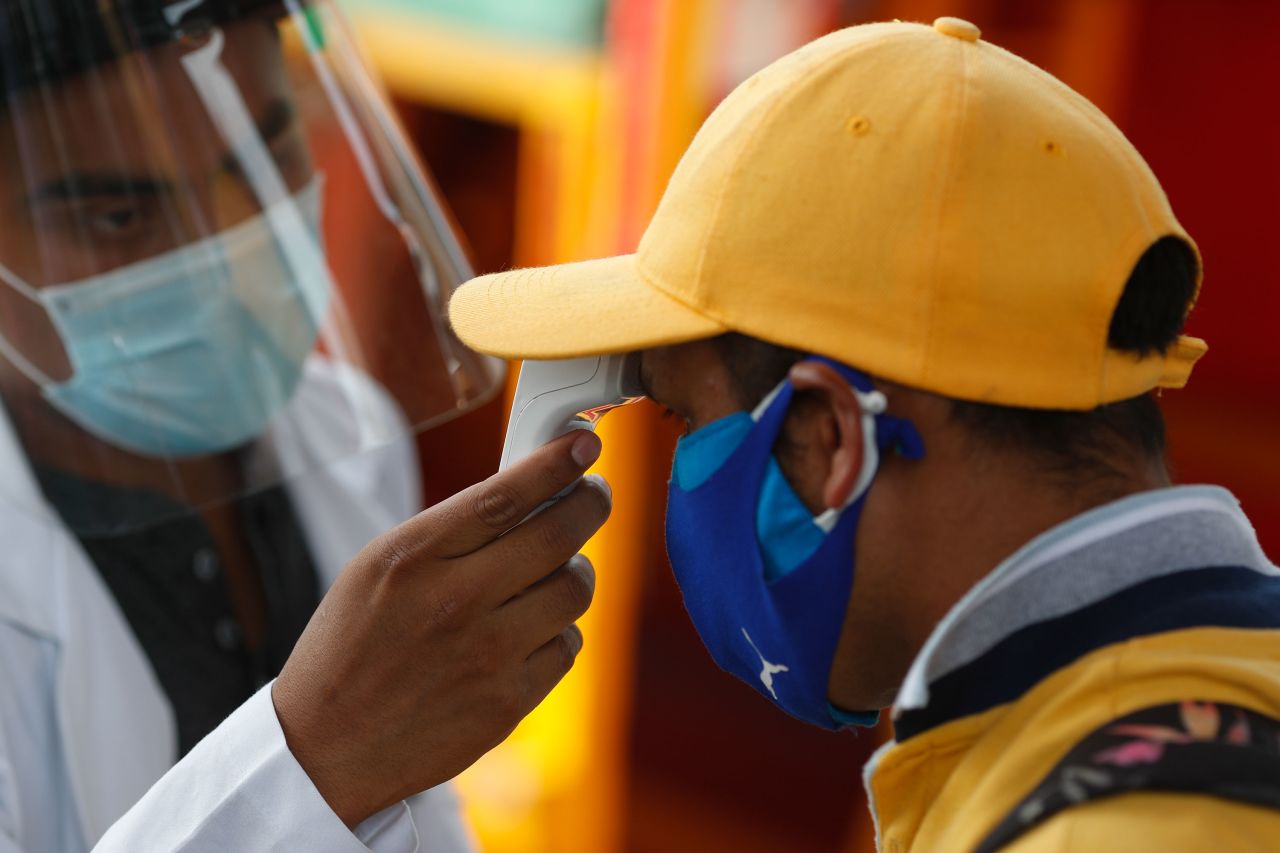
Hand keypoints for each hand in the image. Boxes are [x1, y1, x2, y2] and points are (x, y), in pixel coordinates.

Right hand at [272, 431, 610, 826]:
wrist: (326, 748)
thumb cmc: (350, 647)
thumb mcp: (375, 567)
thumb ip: (448, 530)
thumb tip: (526, 492)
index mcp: (412, 558)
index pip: (505, 495)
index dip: (556, 463)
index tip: (585, 445)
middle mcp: (455, 602)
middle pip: (558, 537)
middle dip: (590, 504)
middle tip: (593, 495)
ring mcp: (487, 656)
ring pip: (574, 591)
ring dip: (576, 571)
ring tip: (557, 568)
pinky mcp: (508, 702)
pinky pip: (567, 646)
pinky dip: (558, 630)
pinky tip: (531, 629)